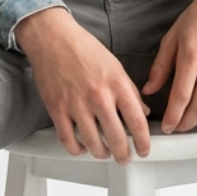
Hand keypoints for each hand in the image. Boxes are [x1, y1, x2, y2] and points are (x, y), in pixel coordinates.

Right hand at [15, 7, 150, 163]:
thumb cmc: (83, 49)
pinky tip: (81, 147)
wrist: (52, 38)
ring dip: (101, 153)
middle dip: (123, 154)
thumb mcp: (115, 66)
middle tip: (124, 158)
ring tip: (104, 153)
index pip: (137, 122)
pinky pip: (68, 140)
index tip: (144, 150)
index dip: (143, 142)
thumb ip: (130, 91)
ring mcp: (76, 104)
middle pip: (116, 138)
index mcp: (117, 85)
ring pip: (93, 143)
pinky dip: (76, 149)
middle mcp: (99, 96)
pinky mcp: (57, 109)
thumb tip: (143, 112)